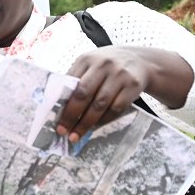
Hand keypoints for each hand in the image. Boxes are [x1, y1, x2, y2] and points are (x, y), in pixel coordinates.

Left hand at [55, 46, 192, 142]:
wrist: (141, 61)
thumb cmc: (107, 66)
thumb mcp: (90, 65)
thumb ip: (75, 80)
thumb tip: (57, 107)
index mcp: (86, 59)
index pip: (70, 84)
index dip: (61, 103)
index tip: (53, 119)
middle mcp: (103, 65)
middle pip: (83, 94)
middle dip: (71, 116)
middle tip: (62, 131)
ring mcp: (119, 74)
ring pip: (100, 104)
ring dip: (86, 123)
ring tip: (76, 135)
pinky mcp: (133, 85)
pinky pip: (116, 108)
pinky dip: (104, 120)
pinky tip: (95, 127)